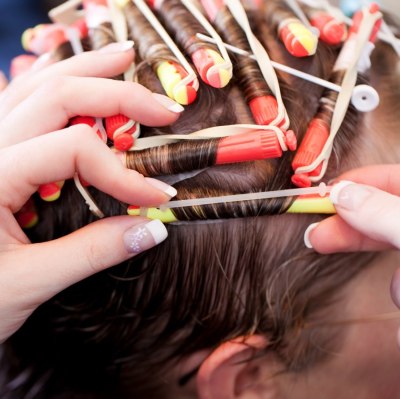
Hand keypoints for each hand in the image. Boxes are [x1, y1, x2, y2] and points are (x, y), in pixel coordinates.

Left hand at [0, 43, 181, 342]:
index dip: (123, 174)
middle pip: (57, 96)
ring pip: (35, 87)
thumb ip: (91, 253)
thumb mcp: (26, 283)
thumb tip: (152, 229)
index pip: (73, 151)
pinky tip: (76, 77)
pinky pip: (21, 103)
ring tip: (124, 58)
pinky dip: (54, 85)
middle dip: (118, 96)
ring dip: (85, 70)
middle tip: (163, 109)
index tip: (157, 199)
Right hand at [305, 164, 399, 328]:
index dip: (355, 182)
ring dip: (394, 277)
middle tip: (315, 236)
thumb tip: (342, 195)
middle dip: (350, 230)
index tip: (323, 195)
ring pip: (391, 252)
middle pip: (380, 215)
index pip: (390, 177)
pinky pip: (399, 281)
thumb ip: (382, 212)